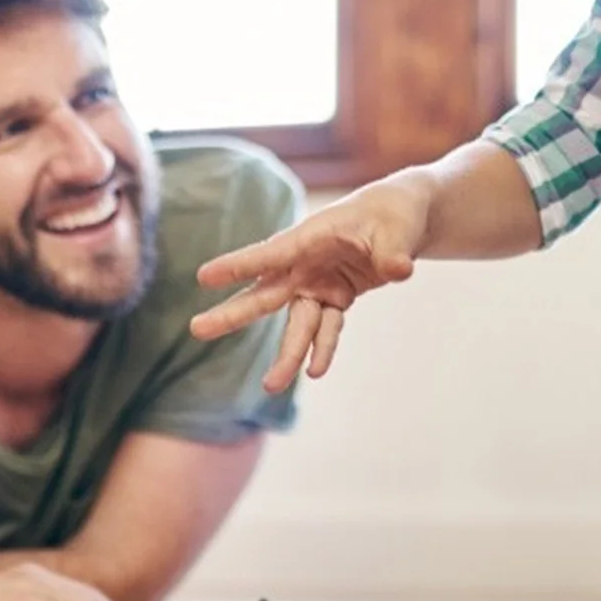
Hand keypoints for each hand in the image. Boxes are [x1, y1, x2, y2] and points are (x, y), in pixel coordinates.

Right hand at [190, 176, 431, 392]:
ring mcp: (317, 284)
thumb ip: (393, 253)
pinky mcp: (334, 299)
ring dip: (287, 354)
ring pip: (296, 324)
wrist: (402, 218)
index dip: (239, 265)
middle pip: (265, 295)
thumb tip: (400, 271)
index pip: (270, 254)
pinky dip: (324, 349)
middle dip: (233, 314)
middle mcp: (305, 265)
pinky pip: (326, 328)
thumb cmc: (393, 214)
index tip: (203, 276)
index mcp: (311, 238)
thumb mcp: (397, 229)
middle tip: (197, 329)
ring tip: (271, 386)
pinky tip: (316, 371)